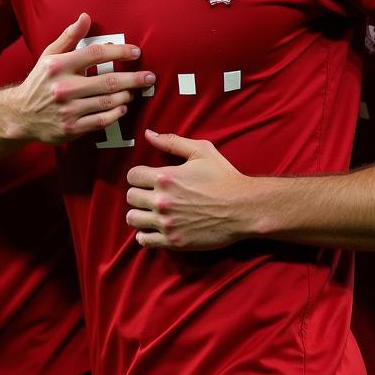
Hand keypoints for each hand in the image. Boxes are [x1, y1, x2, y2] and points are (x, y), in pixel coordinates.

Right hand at [10, 13, 154, 144]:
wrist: (20, 115)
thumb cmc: (40, 82)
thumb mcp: (49, 55)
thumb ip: (70, 37)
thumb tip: (86, 17)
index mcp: (58, 65)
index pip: (95, 54)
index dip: (119, 52)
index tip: (136, 52)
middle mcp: (63, 87)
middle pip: (108, 81)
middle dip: (134, 78)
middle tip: (150, 77)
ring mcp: (68, 110)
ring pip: (108, 101)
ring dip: (126, 95)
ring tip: (134, 91)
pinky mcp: (71, 129)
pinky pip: (101, 121)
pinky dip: (116, 113)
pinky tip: (122, 107)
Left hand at [125, 130, 248, 249]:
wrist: (243, 208)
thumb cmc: (224, 177)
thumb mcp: (201, 151)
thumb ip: (172, 142)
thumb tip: (149, 134)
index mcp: (165, 177)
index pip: (132, 176)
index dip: (139, 176)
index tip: (147, 179)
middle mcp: (161, 200)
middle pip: (130, 197)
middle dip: (139, 194)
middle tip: (151, 195)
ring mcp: (166, 222)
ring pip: (132, 219)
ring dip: (139, 214)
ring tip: (150, 212)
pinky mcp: (173, 241)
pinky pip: (144, 240)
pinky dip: (145, 235)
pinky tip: (154, 228)